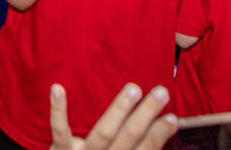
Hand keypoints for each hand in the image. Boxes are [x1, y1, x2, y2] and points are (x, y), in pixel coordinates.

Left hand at [51, 83, 174, 149]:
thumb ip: (135, 146)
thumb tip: (158, 128)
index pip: (145, 149)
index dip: (159, 135)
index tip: (173, 117)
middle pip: (128, 137)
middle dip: (145, 114)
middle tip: (161, 91)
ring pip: (103, 132)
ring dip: (119, 110)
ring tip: (134, 88)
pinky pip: (59, 129)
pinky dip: (58, 110)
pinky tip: (58, 87)